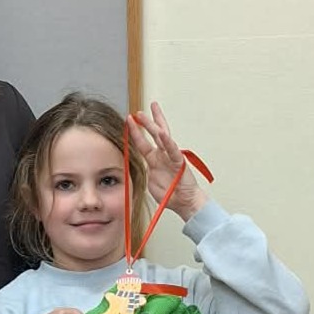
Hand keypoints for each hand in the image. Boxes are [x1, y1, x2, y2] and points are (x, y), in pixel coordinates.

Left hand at [127, 101, 208, 221]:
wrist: (184, 203)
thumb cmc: (170, 194)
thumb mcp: (150, 184)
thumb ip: (145, 173)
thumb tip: (140, 168)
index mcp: (154, 160)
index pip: (142, 143)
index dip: (135, 132)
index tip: (128, 121)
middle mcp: (162, 155)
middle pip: (153, 134)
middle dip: (146, 122)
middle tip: (138, 111)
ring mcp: (171, 157)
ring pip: (162, 136)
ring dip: (155, 123)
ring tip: (150, 110)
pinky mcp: (179, 162)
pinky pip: (173, 150)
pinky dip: (167, 141)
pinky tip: (162, 133)